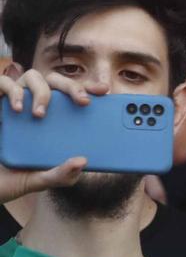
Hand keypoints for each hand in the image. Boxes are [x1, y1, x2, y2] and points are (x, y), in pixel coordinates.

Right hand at [0, 69, 87, 203]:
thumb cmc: (15, 176)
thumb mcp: (42, 179)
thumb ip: (62, 175)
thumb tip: (82, 161)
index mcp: (54, 119)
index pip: (72, 95)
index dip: (88, 88)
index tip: (104, 91)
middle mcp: (35, 105)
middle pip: (57, 80)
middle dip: (73, 86)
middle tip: (83, 102)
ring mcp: (15, 102)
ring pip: (32, 76)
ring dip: (42, 91)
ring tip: (40, 114)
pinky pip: (3, 84)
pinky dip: (12, 91)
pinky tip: (17, 109)